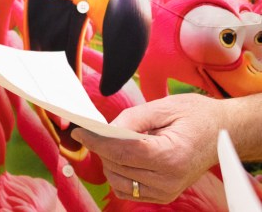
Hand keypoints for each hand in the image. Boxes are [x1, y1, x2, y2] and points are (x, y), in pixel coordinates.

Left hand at [72, 93, 226, 203]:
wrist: (223, 133)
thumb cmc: (195, 116)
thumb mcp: (163, 106)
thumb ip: (131, 118)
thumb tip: (104, 129)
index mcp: (171, 155)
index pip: (122, 152)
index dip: (96, 141)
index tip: (79, 131)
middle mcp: (170, 179)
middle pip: (117, 167)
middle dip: (101, 148)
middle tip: (96, 130)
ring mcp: (168, 191)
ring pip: (119, 181)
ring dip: (108, 162)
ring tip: (115, 142)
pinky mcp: (164, 195)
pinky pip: (129, 190)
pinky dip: (119, 174)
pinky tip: (123, 157)